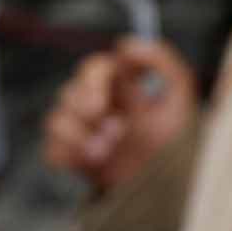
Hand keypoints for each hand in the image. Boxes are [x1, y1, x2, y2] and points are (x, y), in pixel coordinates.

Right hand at [42, 37, 195, 194]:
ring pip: (56, 119)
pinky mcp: (70, 155)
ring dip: (80, 136)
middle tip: (107, 125)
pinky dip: (69, 156)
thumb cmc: (173, 139)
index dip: (94, 80)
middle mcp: (96, 103)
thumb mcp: (179, 97)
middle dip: (85, 109)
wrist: (162, 187)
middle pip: (70, 91)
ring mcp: (80, 130)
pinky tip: (91, 162)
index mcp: (119, 85)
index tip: (104, 101)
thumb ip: (160, 62)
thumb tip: (127, 43)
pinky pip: (52, 150)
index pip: (94, 68)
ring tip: (108, 151)